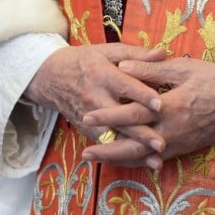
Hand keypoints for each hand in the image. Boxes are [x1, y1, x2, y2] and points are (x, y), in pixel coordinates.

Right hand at [24, 43, 166, 161]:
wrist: (52, 77)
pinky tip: (141, 163)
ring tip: (155, 161)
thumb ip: (136, 54)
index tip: (160, 105)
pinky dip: (123, 157)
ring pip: (113, 138)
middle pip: (120, 118)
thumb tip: (162, 53)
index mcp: (103, 75)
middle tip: (162, 143)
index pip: (124, 86)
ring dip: (134, 151)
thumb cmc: (87, 61)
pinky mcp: (86, 131)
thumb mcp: (108, 51)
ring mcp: (89, 118)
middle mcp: (95, 98)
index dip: (142, 95)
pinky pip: (106, 147)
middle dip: (141, 133)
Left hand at [81, 58, 214, 168]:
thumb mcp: (182, 68)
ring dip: (117, 158)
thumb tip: (122, 68)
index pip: (132, 114)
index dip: (108, 116)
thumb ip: (150, 71)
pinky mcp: (182, 149)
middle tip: (84, 150)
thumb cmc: (213, 79)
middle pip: (132, 145)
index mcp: (169, 107)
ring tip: (96, 158)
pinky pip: (154, 159)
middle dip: (107, 148)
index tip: (88, 116)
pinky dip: (136, 161)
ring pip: (141, 157)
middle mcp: (171, 131)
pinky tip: (123, 160)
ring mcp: (177, 144)